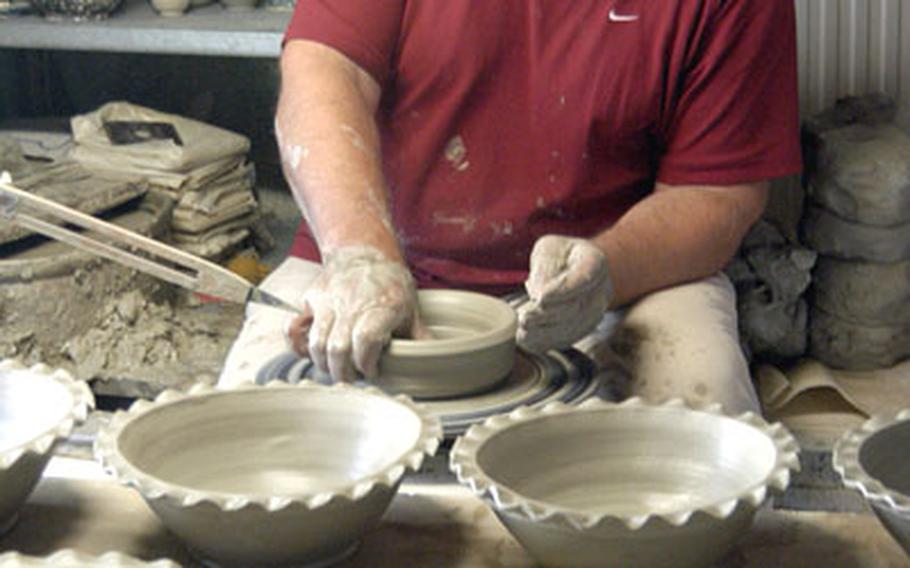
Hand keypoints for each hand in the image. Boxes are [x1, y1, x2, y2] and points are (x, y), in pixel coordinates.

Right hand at [287, 245, 421, 381]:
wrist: (365, 251)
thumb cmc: (390, 284)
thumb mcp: (411, 309)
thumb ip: (419, 337)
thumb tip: (434, 360)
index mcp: (381, 307)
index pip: (366, 341)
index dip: (366, 363)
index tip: (372, 372)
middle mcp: (352, 303)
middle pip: (338, 349)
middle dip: (344, 373)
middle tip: (352, 379)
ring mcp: (328, 301)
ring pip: (316, 343)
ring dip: (324, 364)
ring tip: (336, 369)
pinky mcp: (311, 300)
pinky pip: (294, 328)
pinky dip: (296, 345)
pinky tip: (310, 353)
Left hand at [517, 235, 612, 351]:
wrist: (572, 268)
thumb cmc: (558, 255)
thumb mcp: (548, 248)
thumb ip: (545, 267)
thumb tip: (539, 294)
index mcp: (595, 262)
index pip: (584, 277)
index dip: (563, 290)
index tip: (540, 297)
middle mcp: (601, 289)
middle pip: (579, 307)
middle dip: (548, 315)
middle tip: (524, 318)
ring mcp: (596, 311)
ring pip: (573, 327)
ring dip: (546, 333)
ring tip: (522, 333)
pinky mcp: (584, 328)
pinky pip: (568, 338)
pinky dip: (547, 342)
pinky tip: (527, 341)